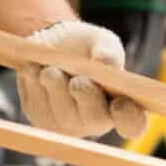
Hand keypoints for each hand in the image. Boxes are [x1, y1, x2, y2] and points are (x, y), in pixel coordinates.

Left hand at [15, 19, 148, 140]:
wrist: (54, 44)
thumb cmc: (86, 47)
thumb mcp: (101, 42)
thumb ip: (108, 51)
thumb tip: (106, 62)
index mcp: (121, 104)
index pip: (132, 124)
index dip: (129, 118)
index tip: (121, 103)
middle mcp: (95, 121)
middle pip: (95, 120)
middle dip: (86, 98)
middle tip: (78, 81)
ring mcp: (67, 123)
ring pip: (62, 114)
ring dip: (56, 89)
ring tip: (50, 70)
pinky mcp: (40, 118)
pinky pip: (37, 105)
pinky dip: (34, 84)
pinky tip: (33, 68)